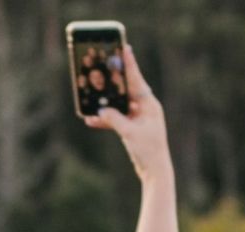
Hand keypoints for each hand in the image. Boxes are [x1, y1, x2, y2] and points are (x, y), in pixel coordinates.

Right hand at [83, 45, 171, 181]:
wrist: (154, 171)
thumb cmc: (148, 151)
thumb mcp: (129, 133)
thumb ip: (115, 119)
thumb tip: (101, 110)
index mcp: (149, 105)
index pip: (137, 80)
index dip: (129, 65)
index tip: (124, 48)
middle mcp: (144, 108)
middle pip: (126, 89)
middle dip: (113, 81)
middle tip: (103, 66)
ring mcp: (138, 118)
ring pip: (118, 104)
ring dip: (105, 104)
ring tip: (91, 96)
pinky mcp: (132, 128)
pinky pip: (116, 119)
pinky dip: (105, 119)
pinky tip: (91, 120)